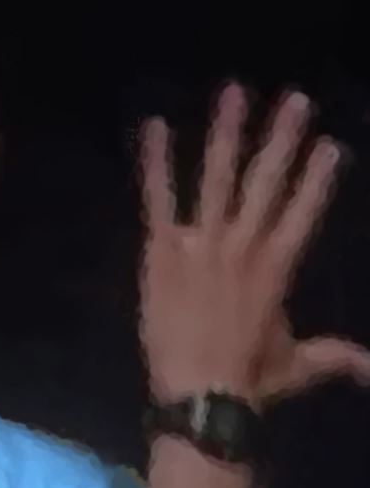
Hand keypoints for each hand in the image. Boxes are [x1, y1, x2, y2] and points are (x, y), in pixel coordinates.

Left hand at [138, 82, 369, 405]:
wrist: (200, 395)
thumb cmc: (249, 381)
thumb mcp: (299, 365)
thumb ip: (336, 357)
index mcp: (278, 266)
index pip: (304, 211)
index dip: (317, 178)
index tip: (330, 144)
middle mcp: (244, 245)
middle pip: (266, 182)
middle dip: (281, 139)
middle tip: (295, 99)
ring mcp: (202, 244)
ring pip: (217, 177)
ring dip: (226, 132)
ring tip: (235, 92)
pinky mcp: (162, 250)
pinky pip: (158, 198)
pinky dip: (154, 162)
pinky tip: (152, 127)